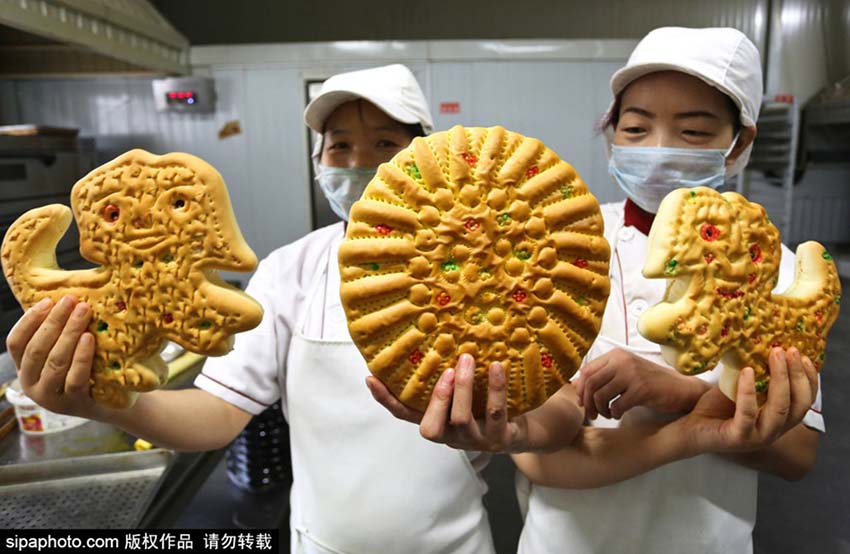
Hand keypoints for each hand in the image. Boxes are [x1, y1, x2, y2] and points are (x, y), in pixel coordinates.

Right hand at [6, 295, 101, 419]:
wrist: (111, 405)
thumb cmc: (87, 371)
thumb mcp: (65, 353)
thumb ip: (58, 333)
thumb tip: (66, 297)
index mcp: (25, 369)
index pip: (16, 343)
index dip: (29, 320)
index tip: (48, 300)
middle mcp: (32, 385)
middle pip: (37, 349)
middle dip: (54, 321)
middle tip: (72, 300)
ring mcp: (51, 397)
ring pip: (55, 362)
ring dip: (69, 333)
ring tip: (83, 312)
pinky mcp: (74, 403)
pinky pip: (76, 378)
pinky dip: (82, 356)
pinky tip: (89, 338)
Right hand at [367, 353, 529, 452]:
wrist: (521, 428)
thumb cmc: (485, 405)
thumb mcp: (464, 393)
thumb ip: (448, 376)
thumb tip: (434, 335)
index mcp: (437, 422)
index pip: (405, 415)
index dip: (387, 400)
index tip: (371, 378)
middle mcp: (451, 437)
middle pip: (430, 429)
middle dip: (437, 397)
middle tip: (447, 368)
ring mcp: (475, 441)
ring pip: (461, 420)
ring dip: (463, 387)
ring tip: (467, 359)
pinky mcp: (500, 439)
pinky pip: (496, 414)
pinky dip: (495, 389)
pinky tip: (498, 367)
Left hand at [574, 348, 708, 419]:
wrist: (680, 388)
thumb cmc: (650, 382)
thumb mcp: (625, 372)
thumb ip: (603, 375)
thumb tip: (573, 385)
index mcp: (616, 355)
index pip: (586, 370)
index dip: (581, 389)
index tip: (583, 402)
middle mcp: (622, 361)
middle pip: (590, 383)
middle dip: (587, 402)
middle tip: (591, 413)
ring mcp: (632, 374)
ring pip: (601, 395)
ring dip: (600, 410)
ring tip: (607, 414)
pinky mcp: (642, 389)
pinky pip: (617, 405)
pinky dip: (614, 413)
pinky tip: (618, 414)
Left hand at [682, 347, 817, 454]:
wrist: (692, 428)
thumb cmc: (718, 407)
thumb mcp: (742, 387)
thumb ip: (758, 375)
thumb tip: (766, 344)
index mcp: (780, 419)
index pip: (805, 401)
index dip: (809, 379)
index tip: (805, 356)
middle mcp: (775, 430)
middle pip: (798, 404)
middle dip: (796, 374)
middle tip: (788, 350)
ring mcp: (758, 437)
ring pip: (779, 409)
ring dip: (780, 379)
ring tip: (774, 355)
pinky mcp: (738, 438)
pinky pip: (747, 414)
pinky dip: (748, 392)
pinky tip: (746, 372)